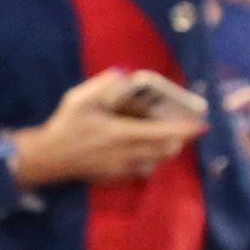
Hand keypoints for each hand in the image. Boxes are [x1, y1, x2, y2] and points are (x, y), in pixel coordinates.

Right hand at [11, 70, 206, 187]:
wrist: (47, 158)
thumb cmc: (64, 127)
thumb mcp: (78, 99)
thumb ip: (102, 85)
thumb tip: (123, 73)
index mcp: (123, 133)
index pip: (163, 132)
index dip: (185, 130)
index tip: (202, 125)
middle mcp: (128, 153)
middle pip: (165, 150)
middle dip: (179, 141)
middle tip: (185, 130)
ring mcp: (122, 167)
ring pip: (156, 162)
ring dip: (166, 151)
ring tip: (168, 141)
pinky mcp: (115, 176)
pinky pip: (142, 171)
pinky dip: (151, 162)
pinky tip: (145, 154)